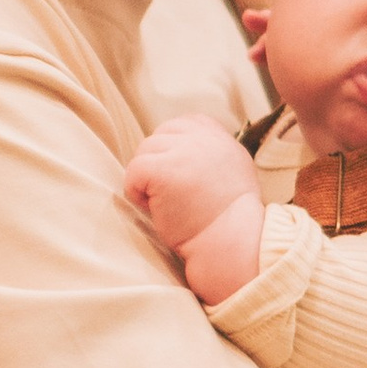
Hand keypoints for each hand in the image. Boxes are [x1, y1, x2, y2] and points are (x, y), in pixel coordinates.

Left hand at [125, 114, 257, 253]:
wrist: (231, 242)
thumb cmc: (229, 219)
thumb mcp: (232, 170)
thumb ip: (210, 152)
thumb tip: (181, 150)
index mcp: (219, 137)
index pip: (182, 125)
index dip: (173, 151)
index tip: (182, 178)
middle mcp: (203, 138)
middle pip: (160, 136)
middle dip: (159, 164)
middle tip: (175, 196)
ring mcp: (183, 151)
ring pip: (144, 151)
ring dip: (148, 180)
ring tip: (168, 204)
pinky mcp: (163, 169)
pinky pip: (133, 170)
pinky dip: (137, 192)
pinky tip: (156, 209)